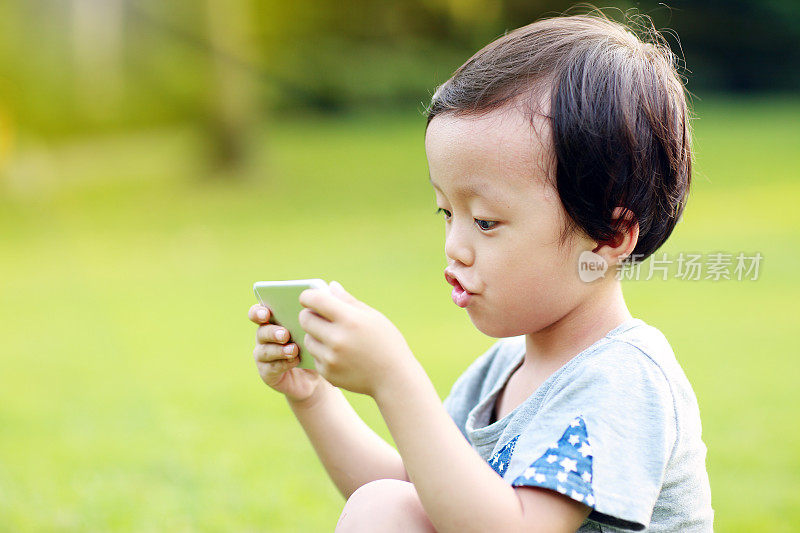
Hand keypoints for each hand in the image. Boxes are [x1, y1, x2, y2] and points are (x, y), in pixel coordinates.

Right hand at [249, 303, 325, 403]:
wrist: (321, 373)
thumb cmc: (319, 343)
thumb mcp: (322, 325)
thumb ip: (324, 306)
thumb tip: (331, 285)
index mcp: (274, 320)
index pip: (259, 311)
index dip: (259, 311)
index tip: (267, 312)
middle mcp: (265, 337)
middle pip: (261, 330)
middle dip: (271, 331)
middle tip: (285, 333)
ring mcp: (265, 356)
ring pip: (264, 350)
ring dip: (278, 349)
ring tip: (294, 349)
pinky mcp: (268, 373)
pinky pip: (270, 368)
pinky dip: (282, 363)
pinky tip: (295, 360)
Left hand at [298, 281, 415, 396]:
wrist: (394, 379)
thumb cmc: (387, 342)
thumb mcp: (373, 317)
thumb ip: (349, 301)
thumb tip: (330, 286)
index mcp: (350, 320)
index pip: (316, 300)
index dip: (308, 295)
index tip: (308, 297)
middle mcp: (337, 339)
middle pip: (305, 318)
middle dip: (310, 314)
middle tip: (318, 316)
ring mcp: (331, 358)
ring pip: (307, 338)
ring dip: (315, 335)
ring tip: (333, 337)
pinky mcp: (328, 373)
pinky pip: (315, 357)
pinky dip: (323, 353)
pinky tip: (339, 354)